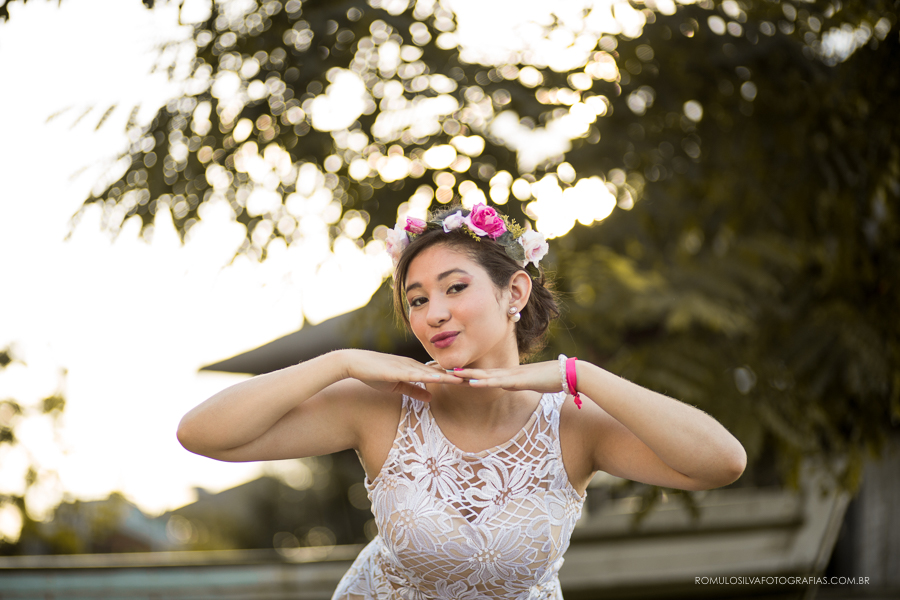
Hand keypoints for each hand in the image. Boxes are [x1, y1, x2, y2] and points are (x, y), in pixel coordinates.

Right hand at [338, 349, 463, 401]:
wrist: (354, 363)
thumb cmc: (373, 374)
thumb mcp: (398, 385)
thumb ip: (415, 390)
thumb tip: (432, 397)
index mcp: (416, 368)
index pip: (441, 374)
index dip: (457, 377)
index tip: (474, 380)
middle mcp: (415, 365)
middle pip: (443, 372)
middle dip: (462, 376)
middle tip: (481, 378)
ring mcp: (408, 366)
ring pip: (435, 373)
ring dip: (452, 376)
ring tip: (470, 379)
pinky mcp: (399, 371)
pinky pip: (419, 375)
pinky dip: (433, 378)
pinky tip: (444, 380)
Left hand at [450, 360, 564, 393]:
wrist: (571, 374)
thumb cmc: (554, 379)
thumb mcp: (531, 384)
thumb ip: (519, 384)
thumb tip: (508, 386)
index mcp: (510, 375)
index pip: (484, 375)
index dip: (468, 374)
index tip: (452, 374)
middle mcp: (508, 373)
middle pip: (480, 373)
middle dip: (462, 374)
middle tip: (442, 371)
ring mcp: (513, 376)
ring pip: (485, 376)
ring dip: (467, 376)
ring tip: (450, 375)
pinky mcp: (520, 380)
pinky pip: (498, 382)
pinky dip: (484, 382)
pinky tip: (472, 383)